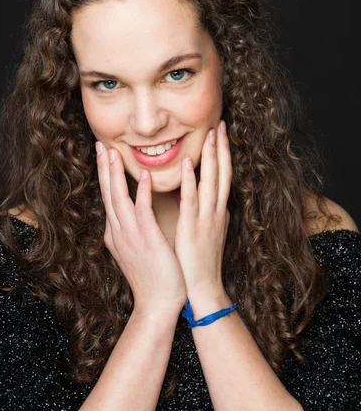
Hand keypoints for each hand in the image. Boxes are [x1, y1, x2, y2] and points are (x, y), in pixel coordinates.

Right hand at [95, 142, 186, 318]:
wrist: (157, 305)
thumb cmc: (152, 278)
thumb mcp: (135, 250)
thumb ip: (132, 231)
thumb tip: (131, 219)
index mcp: (117, 233)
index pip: (109, 198)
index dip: (105, 175)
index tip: (104, 155)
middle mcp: (119, 231)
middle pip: (108, 193)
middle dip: (104, 167)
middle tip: (99, 144)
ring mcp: (130, 235)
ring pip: (119, 198)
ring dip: (115, 173)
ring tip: (112, 151)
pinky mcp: (146, 240)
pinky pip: (143, 211)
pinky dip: (142, 192)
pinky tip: (144, 175)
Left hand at [174, 120, 231, 296]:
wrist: (203, 288)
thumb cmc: (202, 262)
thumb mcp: (210, 232)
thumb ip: (210, 214)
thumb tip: (212, 201)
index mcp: (218, 211)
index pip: (223, 176)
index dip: (223, 154)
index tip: (220, 133)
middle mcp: (216, 211)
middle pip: (223, 172)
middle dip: (222, 147)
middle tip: (221, 123)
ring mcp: (206, 218)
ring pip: (211, 181)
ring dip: (211, 156)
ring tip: (211, 133)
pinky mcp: (193, 228)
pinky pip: (191, 200)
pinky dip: (190, 180)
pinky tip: (187, 163)